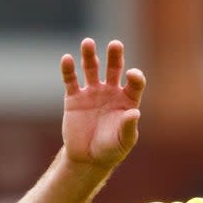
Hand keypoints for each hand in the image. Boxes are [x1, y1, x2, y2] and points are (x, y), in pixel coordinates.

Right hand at [61, 38, 145, 169]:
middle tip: (115, 44)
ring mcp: (92, 92)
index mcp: (127, 100)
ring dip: (90, 55)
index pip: (134, 83)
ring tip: (88, 43)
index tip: (131, 75)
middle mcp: (111, 91)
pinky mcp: (74, 98)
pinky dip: (68, 69)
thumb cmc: (111, 150)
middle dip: (115, 56)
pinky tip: (67, 59)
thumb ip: (129, 127)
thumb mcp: (123, 141)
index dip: (135, 77)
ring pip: (91, 68)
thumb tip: (134, 113)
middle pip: (114, 68)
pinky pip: (71, 80)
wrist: (87, 159)